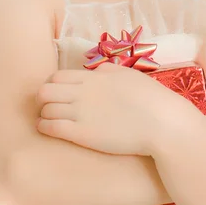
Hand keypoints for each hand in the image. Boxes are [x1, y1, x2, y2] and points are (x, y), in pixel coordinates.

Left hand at [35, 64, 197, 155]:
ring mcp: (80, 113)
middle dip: (43, 98)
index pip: (57, 76)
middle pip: (45, 91)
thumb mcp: (129, 75)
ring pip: (46, 109)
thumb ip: (108, 71)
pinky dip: (45, 126)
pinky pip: (51, 127)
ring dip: (44, 113)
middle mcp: (83, 92)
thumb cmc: (150, 98)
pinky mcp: (81, 134)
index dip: (53, 84)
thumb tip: (94, 71)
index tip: (56, 92)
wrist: (161, 123)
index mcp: (94, 77)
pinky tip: (48, 129)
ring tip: (48, 118)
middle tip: (50, 105)